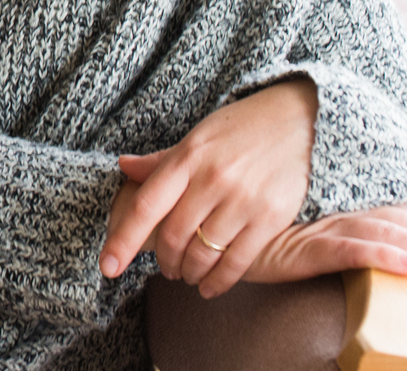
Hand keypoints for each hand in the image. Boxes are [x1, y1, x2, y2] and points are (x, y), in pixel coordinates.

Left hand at [101, 79, 316, 297]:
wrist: (298, 119)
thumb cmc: (240, 129)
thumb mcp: (198, 138)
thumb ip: (162, 161)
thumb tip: (123, 167)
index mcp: (187, 157)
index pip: (145, 206)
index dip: (123, 240)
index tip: (107, 266)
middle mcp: (212, 178)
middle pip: (173, 236)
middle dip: (164, 260)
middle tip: (165, 267)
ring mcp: (242, 199)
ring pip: (203, 253)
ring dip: (189, 272)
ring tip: (187, 275)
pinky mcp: (271, 217)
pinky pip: (237, 261)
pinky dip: (219, 281)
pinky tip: (210, 286)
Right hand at [242, 204, 406, 290]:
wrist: (191, 218)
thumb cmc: (234, 220)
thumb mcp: (281, 221)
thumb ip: (314, 225)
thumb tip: (351, 232)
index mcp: (331, 200)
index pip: (390, 210)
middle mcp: (329, 206)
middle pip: (397, 221)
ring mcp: (316, 223)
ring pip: (384, 233)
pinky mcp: (300, 244)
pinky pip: (351, 250)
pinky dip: (385, 256)